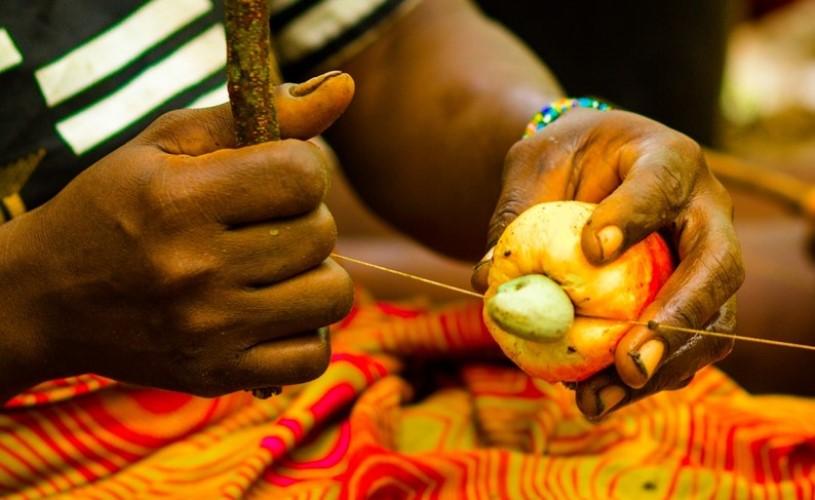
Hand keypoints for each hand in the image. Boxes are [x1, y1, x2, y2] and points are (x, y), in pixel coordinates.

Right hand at [0, 72, 355, 398]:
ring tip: (275, 269)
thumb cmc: (116, 205)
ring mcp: (209, 330)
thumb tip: (345, 86)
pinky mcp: (217, 374)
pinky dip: (307, 332)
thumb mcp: (170, 142)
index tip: (276, 174)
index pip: (303, 175)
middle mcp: (195, 269)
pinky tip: (276, 313)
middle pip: (321, 234)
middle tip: (266, 224)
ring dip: (315, 275)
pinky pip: (313, 356)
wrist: (47, 296)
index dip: (302, 168)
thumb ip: (261, 112)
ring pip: (332, 295)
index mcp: (180, 200)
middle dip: (305, 219)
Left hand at [472, 108, 744, 417]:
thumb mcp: (532, 166)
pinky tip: (594, 396)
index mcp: (667, 159)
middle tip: (628, 363)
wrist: (593, 166)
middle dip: (677, 322)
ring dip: (660, 371)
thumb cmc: (563, 159)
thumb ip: (514, 213)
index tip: (592, 250)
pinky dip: (643, 380)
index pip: (661, 185)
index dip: (633, 218)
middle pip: (717, 268)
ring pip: (711, 324)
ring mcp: (707, 259)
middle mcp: (704, 210)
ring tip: (596, 400)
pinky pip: (684, 349)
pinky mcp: (693, 301)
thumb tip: (484, 281)